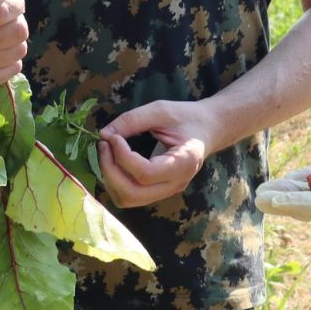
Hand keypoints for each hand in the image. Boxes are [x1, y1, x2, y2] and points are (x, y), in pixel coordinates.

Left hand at [95, 100, 216, 208]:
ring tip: (107, 152)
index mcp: (184, 162)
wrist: (206, 129)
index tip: (113, 136)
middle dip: (110, 170)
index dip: (122, 156)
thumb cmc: (186, 117)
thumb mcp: (161, 110)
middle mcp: (176, 183)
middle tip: (104, 144)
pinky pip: (128, 196)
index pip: (146, 173)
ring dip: (110, 177)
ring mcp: (166, 191)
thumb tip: (104, 134)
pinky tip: (113, 161)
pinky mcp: (157, 191)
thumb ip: (132, 120)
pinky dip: (114, 181)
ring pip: (127, 199)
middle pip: (132, 193)